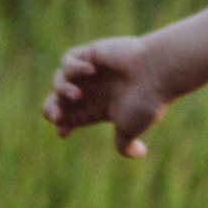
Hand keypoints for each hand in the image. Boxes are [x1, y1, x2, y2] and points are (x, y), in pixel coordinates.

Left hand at [42, 35, 170, 156]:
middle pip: (56, 99)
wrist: (157, 72)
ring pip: (58, 80)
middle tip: (59, 115)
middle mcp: (92, 90)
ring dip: (61, 90)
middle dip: (51, 108)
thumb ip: (125, 145)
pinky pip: (67, 59)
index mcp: (97, 108)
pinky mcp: (91, 53)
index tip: (64, 131)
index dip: (59, 124)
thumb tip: (138, 154)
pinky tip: (89, 71)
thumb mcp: (130, 129)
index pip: (67, 117)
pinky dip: (71, 67)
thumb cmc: (145, 100)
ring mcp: (90, 71)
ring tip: (77, 95)